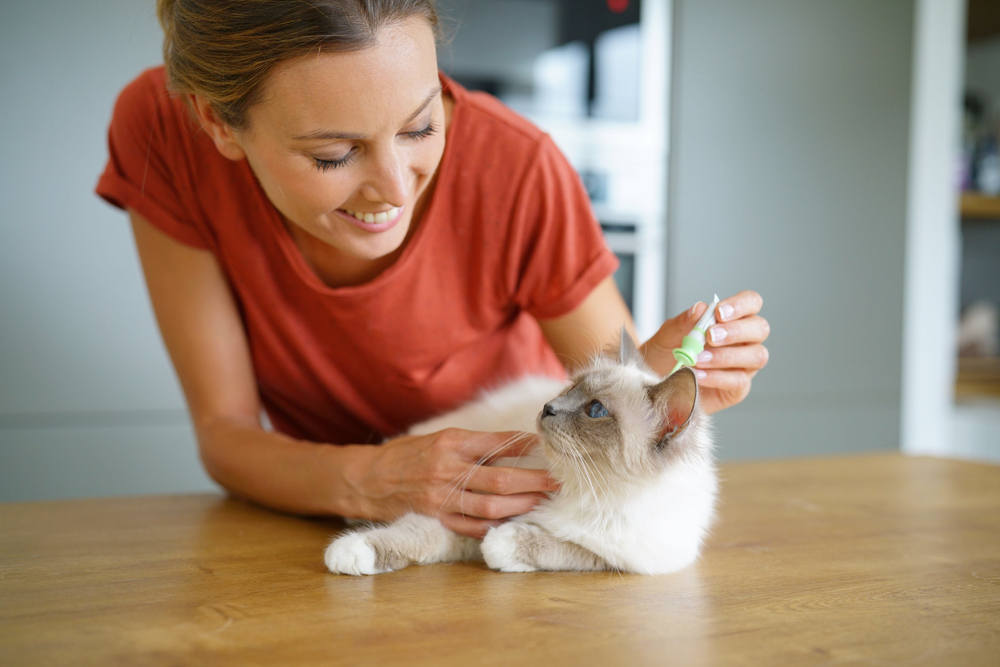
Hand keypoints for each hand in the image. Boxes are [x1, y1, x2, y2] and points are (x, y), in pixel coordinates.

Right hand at [351, 428, 559, 538]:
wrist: (366, 478)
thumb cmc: (407, 455)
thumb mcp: (438, 438)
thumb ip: (472, 444)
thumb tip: (514, 446)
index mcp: (450, 442)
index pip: (497, 443)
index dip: (525, 446)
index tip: (546, 446)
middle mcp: (448, 469)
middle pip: (501, 478)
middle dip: (535, 480)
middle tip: (558, 480)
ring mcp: (442, 496)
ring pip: (491, 506)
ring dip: (521, 505)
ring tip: (541, 501)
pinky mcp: (436, 517)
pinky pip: (471, 526)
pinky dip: (494, 526)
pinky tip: (511, 521)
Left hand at [641, 291, 769, 413]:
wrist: (655, 381)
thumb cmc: (666, 354)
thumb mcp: (668, 335)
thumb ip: (684, 321)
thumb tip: (699, 308)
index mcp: (732, 320)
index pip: (751, 302)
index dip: (741, 304)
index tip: (719, 312)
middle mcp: (744, 341)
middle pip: (760, 328)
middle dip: (736, 331)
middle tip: (710, 336)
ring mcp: (744, 365)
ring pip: (756, 356)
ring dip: (726, 356)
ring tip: (699, 358)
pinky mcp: (737, 388)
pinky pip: (739, 381)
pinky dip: (717, 377)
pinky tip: (698, 374)